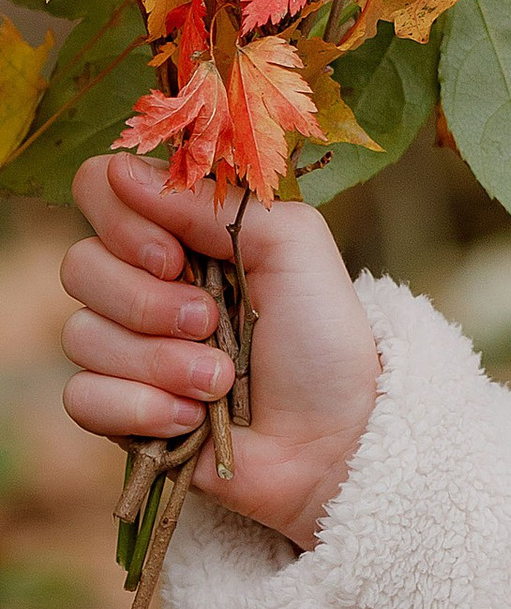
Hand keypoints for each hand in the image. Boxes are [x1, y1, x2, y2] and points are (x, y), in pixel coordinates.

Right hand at [60, 152, 380, 552]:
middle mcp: (146, 283)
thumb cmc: (322, 337)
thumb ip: (212, 204)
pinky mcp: (119, 409)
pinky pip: (81, 396)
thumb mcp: (291, 246)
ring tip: (221, 381)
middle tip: (209, 320)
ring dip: (160, 362)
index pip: (101, 191)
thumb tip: (121, 169)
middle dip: (148, 301)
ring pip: (81, 335)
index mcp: (185, 233)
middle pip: (80, 266)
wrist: (332, 438)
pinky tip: (191, 418)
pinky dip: (140, 407)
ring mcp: (128, 347)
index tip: (175, 253)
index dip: (122, 219)